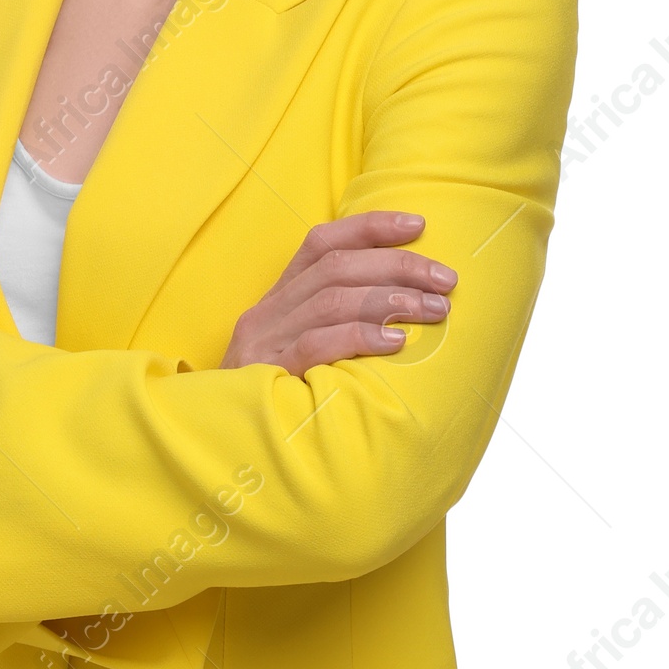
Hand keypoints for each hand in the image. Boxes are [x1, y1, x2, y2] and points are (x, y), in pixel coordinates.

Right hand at [219, 211, 455, 378]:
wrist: (222, 445)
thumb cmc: (276, 395)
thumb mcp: (298, 348)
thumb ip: (337, 322)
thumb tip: (406, 301)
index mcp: (278, 296)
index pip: (321, 242)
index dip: (370, 227)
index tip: (418, 224)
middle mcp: (269, 311)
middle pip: (336, 266)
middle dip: (398, 265)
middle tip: (445, 280)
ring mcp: (266, 341)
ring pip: (331, 299)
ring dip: (390, 299)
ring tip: (433, 310)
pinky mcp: (268, 374)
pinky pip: (316, 344)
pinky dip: (360, 336)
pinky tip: (396, 343)